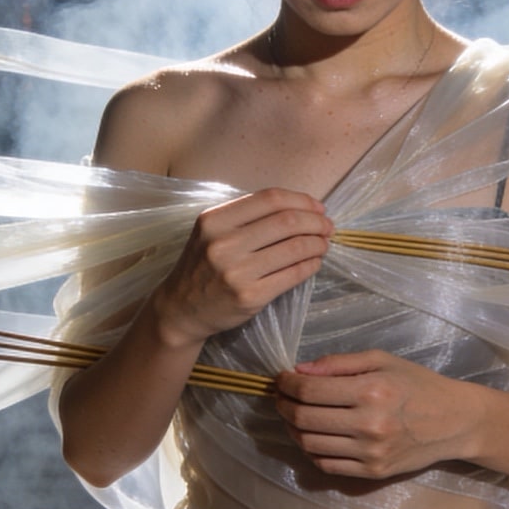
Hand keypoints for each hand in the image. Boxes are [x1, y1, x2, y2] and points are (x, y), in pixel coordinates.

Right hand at [148, 189, 331, 345]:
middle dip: (316, 222)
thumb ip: (246, 216)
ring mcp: (237, 272)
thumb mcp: (211, 232)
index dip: (301, 200)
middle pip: (286, 222)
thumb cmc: (202, 266)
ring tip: (323, 243)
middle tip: (327, 226)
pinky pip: (293, 275)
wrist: (181, 309)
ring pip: (294, 248)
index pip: (269, 199)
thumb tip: (300, 207)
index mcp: (214, 220)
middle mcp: (223, 243)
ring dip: (317, 243)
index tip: (318, 207)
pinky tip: (314, 262)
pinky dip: (310, 265)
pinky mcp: (250, 296)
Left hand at [273, 351, 478, 479]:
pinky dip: (311, 450)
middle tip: (282, 397)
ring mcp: (370, 453)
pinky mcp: (372, 472)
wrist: (454, 421)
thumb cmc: (418, 384)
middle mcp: (368, 424)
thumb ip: (339, 363)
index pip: (310, 391)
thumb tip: (299, 371)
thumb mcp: (382, 361)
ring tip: (295, 416)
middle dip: (284, 405)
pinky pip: (326, 465)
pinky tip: (315, 436)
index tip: (281, 379)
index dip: (286, 385)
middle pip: (304, 419)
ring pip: (309, 444)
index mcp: (371, 391)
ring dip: (293, 429)